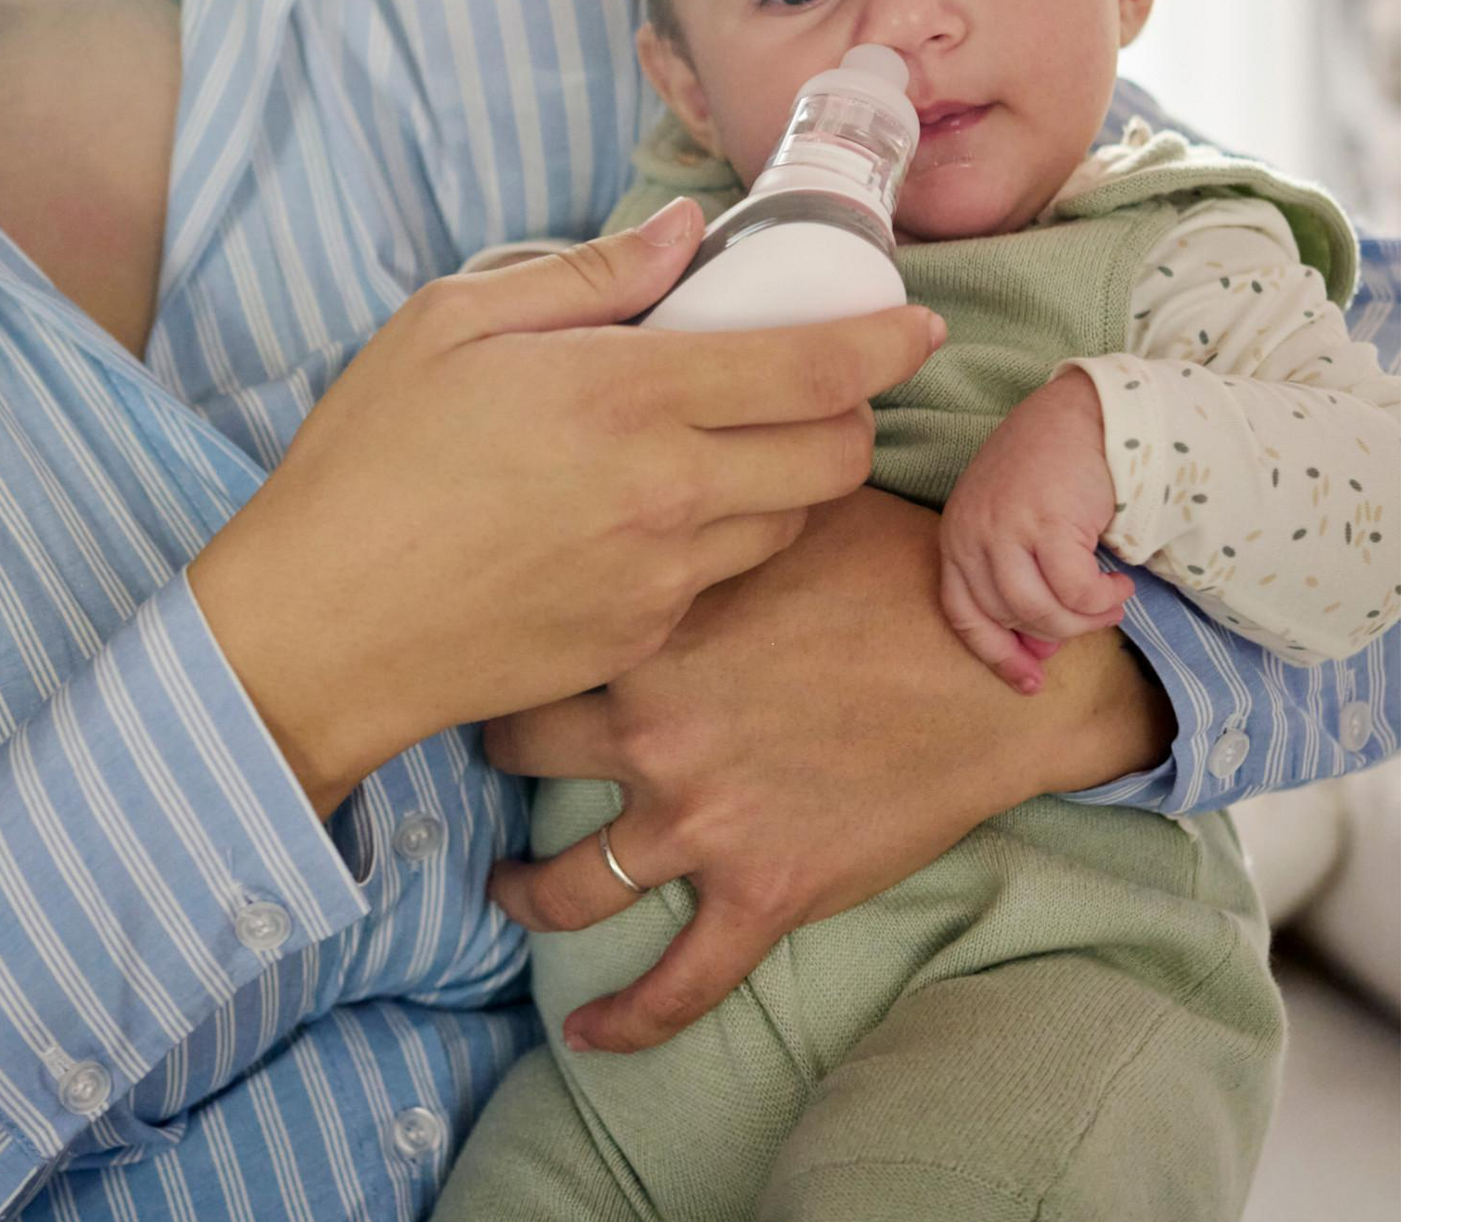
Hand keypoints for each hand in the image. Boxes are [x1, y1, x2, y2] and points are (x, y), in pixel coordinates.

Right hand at [191, 201, 945, 814]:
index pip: (814, 366)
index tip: (919, 324)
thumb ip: (586, 274)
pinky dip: (720, 537)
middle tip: (812, 385)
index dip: (887, 342)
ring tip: (729, 445)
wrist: (322, 626)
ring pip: (790, 523)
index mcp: (627, 394)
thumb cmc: (369, 458)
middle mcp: (669, 492)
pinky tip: (652, 516)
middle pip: (835, 457)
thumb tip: (685, 234)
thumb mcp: (451, 322)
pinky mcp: (641, 641)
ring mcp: (662, 579)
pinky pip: (722, 580)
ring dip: (791, 476)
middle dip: (851, 413)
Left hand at [483, 486, 1174, 1052]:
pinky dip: (625, 1021)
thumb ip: (703, 500)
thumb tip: (651, 444)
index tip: (476, 631)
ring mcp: (702, 822)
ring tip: (506, 889)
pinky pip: (676, 986)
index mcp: (650, 629)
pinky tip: (588, 1036)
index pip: (525, 635)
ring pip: (568, 882)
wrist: (1002, 672)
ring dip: (525, 892)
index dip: (494, 634)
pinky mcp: (762, 895)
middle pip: (518, 751)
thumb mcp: (788, 510)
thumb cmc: (901, 575)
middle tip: (489, 750)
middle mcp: (653, 731)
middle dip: (495, 750)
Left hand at [939, 371, 1136, 694]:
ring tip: (1111, 601)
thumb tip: (1042, 645)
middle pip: (1009, 616)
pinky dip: (1102, 598)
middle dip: (1058, 630)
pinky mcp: (1046, 523)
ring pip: (1040, 610)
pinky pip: (1075, 591)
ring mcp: (1004, 528)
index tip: (1031, 683)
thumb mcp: (1019, 524)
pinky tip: (1119, 583)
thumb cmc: (1054, 469)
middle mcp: (971, 533)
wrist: (1085, 414)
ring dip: (1085, 618)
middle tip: (1096, 617)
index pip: (963, 613)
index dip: (996, 655)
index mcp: (957, 535)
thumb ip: (1020, 577)